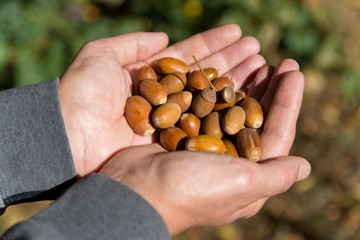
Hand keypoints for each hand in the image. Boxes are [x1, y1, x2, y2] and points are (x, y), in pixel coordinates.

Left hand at [58, 24, 263, 175]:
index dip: (214, 43)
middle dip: (232, 61)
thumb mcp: (100, 55)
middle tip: (259, 50)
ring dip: (235, 82)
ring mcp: (171, 122)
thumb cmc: (81, 95)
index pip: (189, 56)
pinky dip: (225, 112)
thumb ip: (132, 43)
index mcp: (151, 77)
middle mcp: (165, 99)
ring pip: (210, 99)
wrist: (69, 139)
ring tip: (261, 65)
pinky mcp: (174, 143)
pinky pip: (204, 124)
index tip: (238, 31)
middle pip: (204, 77)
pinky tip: (247, 98)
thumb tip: (163, 37)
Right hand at [99, 54, 309, 234]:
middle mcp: (231, 163)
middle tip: (279, 62)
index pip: (277, 133)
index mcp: (249, 177)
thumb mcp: (241, 185)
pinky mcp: (186, 137)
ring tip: (256, 61)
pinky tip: (223, 74)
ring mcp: (208, 149)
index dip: (288, 102)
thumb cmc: (190, 191)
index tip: (295, 71)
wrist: (135, 191)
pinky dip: (217, 91)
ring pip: (233, 111)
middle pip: (257, 120)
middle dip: (270, 90)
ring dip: (246, 86)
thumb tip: (306, 167)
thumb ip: (276, 176)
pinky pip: (208, 109)